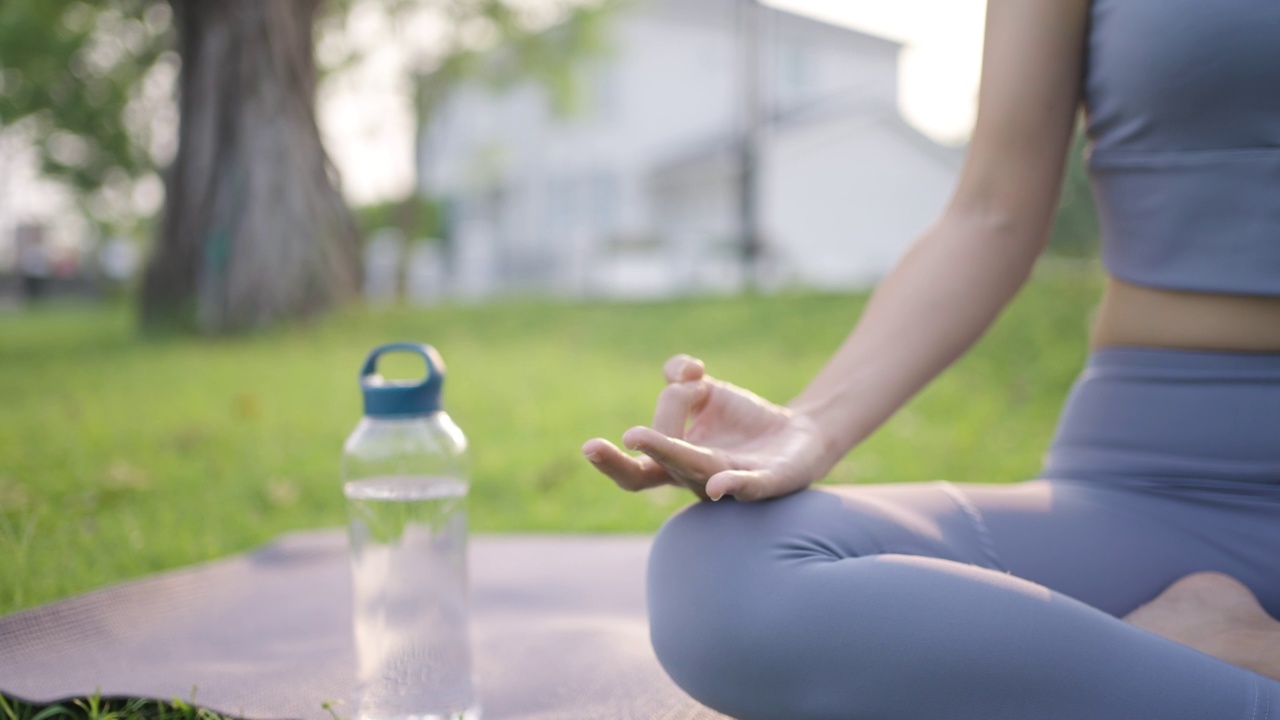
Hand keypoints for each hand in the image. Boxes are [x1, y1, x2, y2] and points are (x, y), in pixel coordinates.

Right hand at [582, 354, 834, 501]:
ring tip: (645, 428)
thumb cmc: (740, 421)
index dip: (611, 462)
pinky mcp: (768, 482)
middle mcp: (697, 477)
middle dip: (635, 458)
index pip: (637, 468)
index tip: (589, 446)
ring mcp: (731, 481)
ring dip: (673, 452)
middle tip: (613, 441)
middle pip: (660, 469)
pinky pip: (749, 486)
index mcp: (675, 460)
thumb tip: (681, 370)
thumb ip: (681, 377)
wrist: (797, 435)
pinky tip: (719, 484)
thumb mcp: (705, 391)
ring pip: (697, 468)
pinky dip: (732, 485)